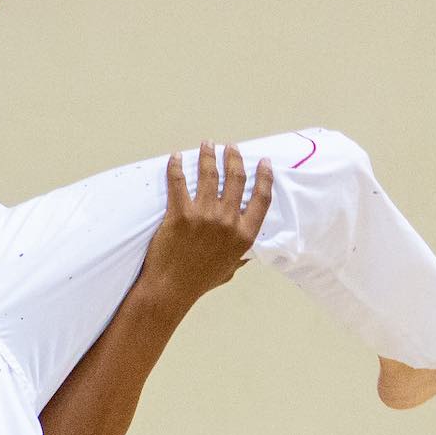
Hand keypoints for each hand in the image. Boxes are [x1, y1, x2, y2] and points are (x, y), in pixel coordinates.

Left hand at [138, 141, 272, 307]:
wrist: (171, 289)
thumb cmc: (199, 282)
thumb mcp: (229, 270)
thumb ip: (240, 256)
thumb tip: (250, 253)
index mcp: (244, 235)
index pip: (261, 198)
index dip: (264, 177)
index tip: (264, 162)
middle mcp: (227, 221)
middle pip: (236, 179)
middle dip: (234, 158)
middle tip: (230, 147)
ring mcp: (204, 216)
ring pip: (210, 175)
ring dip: (209, 155)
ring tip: (207, 144)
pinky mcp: (179, 214)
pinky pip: (179, 182)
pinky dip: (177, 166)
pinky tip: (176, 157)